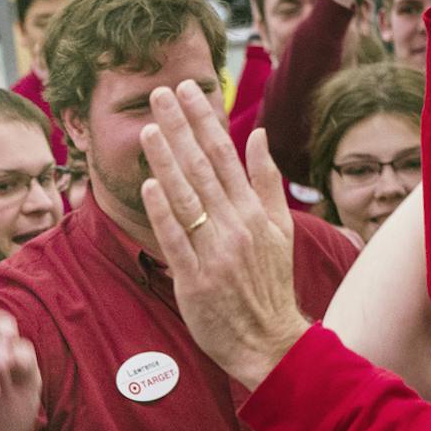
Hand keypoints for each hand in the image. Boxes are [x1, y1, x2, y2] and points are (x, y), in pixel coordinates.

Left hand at [140, 88, 308, 389]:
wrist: (268, 340)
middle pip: (203, 167)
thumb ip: (268, 181)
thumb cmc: (269, 284)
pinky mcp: (194, 278)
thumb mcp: (280, 229)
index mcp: (255, 211)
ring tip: (149, 127)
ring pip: (187, 197)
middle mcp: (236, 225)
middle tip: (160, 93)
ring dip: (167, 160)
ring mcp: (214, 251)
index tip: (187, 90)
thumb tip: (259, 136)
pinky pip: (176, 239)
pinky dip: (163, 211)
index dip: (204, 119)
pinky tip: (149, 184)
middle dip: (180, 127)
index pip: (226, 153)